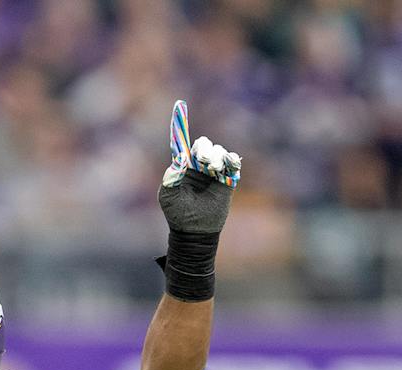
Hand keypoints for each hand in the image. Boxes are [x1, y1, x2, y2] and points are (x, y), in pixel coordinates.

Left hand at [158, 99, 239, 235]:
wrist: (194, 231)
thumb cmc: (178, 214)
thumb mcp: (168, 195)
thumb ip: (171, 177)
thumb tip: (180, 159)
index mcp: (182, 165)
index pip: (181, 141)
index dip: (179, 122)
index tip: (179, 104)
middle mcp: (198, 165)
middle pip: (204, 144)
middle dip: (204, 149)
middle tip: (203, 162)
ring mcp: (214, 172)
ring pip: (219, 152)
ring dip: (216, 157)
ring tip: (213, 170)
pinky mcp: (227, 180)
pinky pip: (232, 163)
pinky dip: (231, 160)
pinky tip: (228, 164)